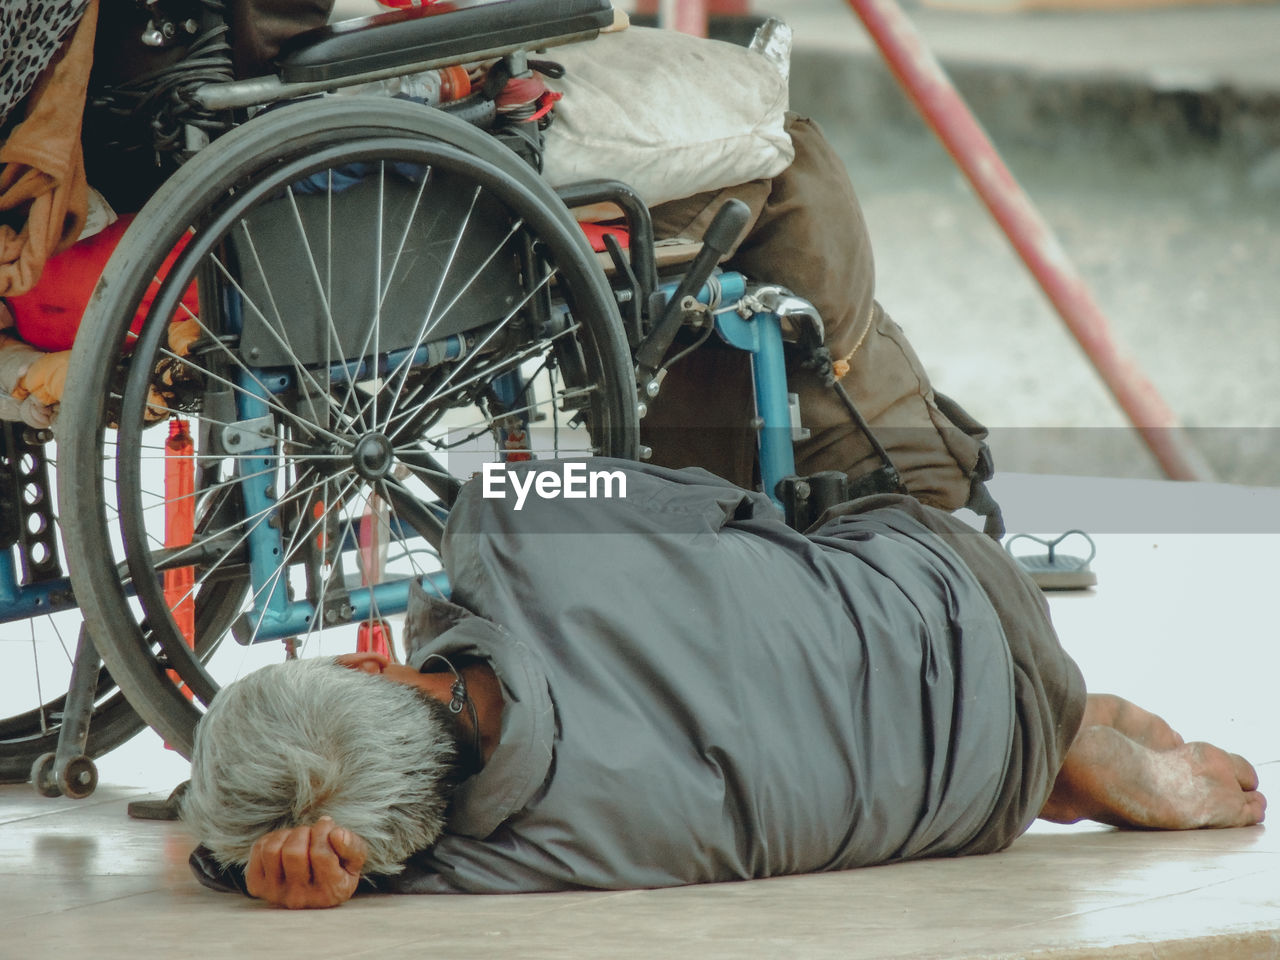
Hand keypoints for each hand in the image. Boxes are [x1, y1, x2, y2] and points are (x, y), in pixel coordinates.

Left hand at [244, 817, 367, 908]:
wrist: (312, 888)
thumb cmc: (338, 869)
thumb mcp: (354, 860)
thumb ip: (353, 847)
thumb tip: (337, 833)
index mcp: (329, 893)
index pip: (321, 854)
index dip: (325, 831)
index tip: (330, 828)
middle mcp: (300, 899)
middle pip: (294, 852)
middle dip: (306, 832)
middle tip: (313, 833)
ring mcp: (275, 894)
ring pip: (273, 850)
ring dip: (288, 834)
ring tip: (300, 838)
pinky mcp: (257, 886)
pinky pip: (259, 849)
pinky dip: (272, 838)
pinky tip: (285, 844)